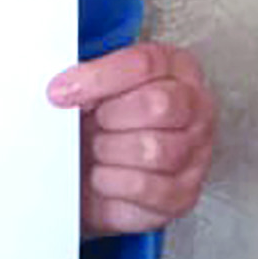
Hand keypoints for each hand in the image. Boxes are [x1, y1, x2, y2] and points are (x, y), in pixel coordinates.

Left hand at [48, 40, 215, 239]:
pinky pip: (144, 187)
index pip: (145, 63)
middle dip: (110, 116)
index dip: (98, 77)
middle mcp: (196, 108)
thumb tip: (64, 88)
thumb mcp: (96, 89)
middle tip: (92, 123)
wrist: (101, 173)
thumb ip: (87, 79)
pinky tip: (102, 174)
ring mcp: (196, 153)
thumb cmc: (103, 123)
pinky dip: (110, 181)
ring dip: (108, 151)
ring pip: (151, 149)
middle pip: (158, 105)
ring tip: (98, 149)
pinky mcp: (183, 194)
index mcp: (177, 69)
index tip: (60, 91)